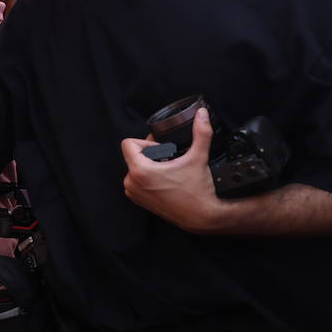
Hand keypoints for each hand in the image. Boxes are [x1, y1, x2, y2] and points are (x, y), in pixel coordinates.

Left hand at [121, 107, 222, 232]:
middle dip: (149, 154)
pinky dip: (147, 177)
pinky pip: (136, 181)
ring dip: (148, 165)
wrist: (203, 216)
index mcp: (140, 171)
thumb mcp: (198, 157)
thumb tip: (202, 114)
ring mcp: (134, 193)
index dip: (146, 142)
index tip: (161, 148)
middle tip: (168, 157)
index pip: (128, 144)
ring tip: (167, 169)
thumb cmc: (198, 191)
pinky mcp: (138, 201)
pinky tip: (165, 180)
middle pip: (132, 156)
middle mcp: (132, 183)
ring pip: (134, 168)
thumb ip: (201, 133)